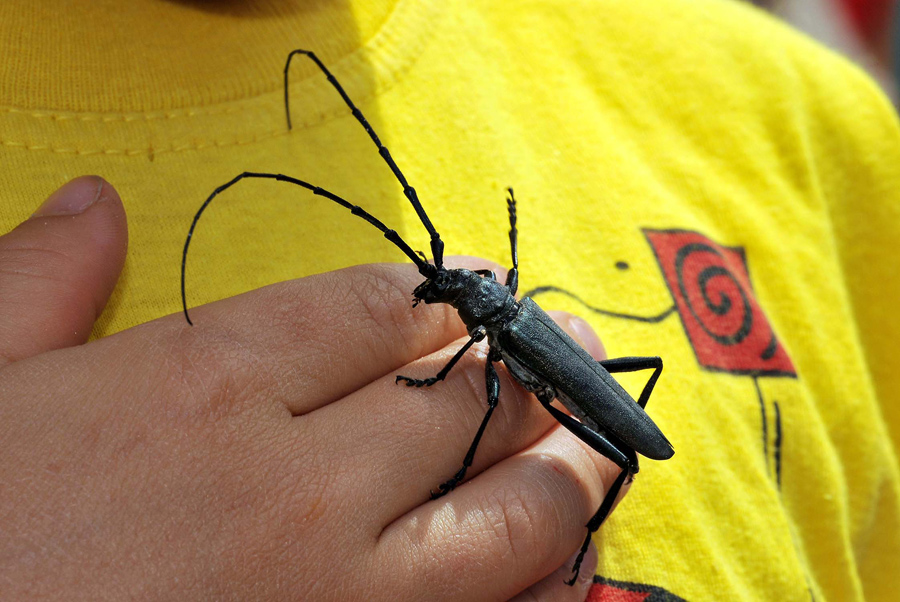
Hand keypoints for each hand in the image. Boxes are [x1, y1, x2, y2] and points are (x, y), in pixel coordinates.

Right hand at [0, 177, 624, 600]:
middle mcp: (295, 485)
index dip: (440, 303)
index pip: (374, 312)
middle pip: (463, 405)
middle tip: (569, 357)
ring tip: (597, 442)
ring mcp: (339, 595)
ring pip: (506, 521)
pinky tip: (566, 566)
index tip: (473, 303)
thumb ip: (40, 285)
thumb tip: (93, 202)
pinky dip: (540, 589)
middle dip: (525, 375)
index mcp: (204, 388)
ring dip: (566, 473)